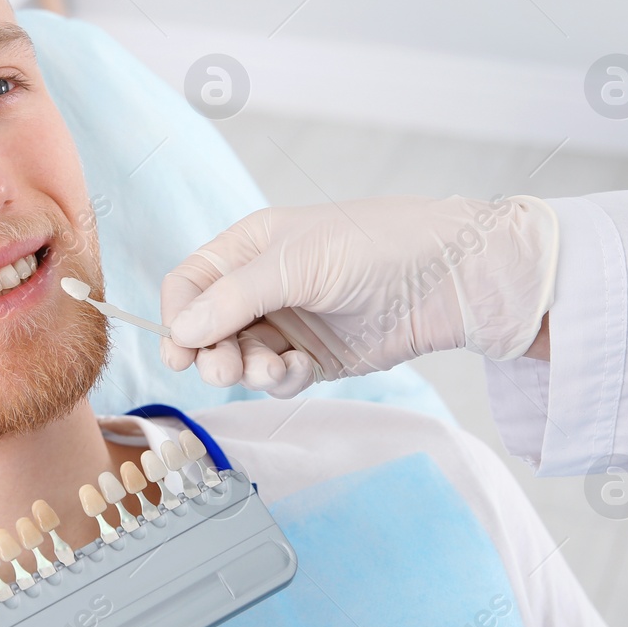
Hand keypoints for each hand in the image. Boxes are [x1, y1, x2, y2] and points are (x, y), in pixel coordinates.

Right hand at [160, 196, 556, 396]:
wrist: (449, 279)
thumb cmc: (374, 246)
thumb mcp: (296, 262)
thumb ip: (234, 298)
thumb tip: (181, 331)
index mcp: (249, 248)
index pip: (190, 284)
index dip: (178, 317)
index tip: (180, 351)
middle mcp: (262, 286)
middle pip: (208, 329)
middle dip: (210, 352)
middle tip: (222, 371)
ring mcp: (289, 323)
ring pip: (241, 358)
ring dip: (247, 370)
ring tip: (273, 370)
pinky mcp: (316, 357)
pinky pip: (278, 378)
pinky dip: (282, 380)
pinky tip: (302, 370)